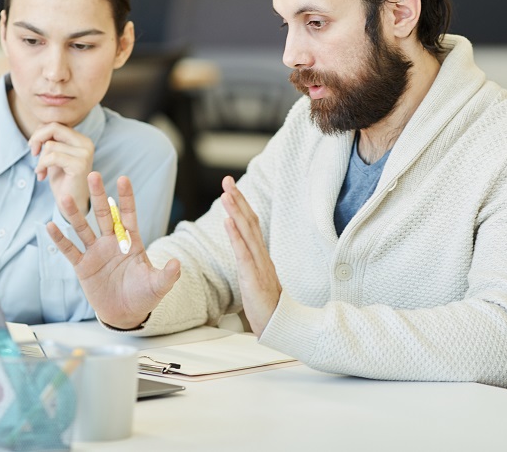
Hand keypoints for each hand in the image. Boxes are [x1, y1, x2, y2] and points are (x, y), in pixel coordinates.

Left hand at [29, 122, 94, 214]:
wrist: (71, 204)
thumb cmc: (62, 180)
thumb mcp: (55, 155)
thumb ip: (51, 140)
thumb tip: (39, 127)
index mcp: (82, 140)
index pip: (56, 125)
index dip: (40, 133)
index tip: (34, 148)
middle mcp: (86, 144)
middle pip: (54, 128)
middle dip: (37, 139)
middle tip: (33, 153)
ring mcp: (84, 154)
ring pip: (50, 145)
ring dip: (40, 159)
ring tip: (41, 171)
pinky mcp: (79, 165)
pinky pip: (52, 157)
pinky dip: (42, 165)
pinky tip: (41, 175)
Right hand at [47, 172, 179, 328]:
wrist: (125, 314)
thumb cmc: (143, 296)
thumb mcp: (157, 286)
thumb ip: (167, 275)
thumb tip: (177, 264)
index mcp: (131, 242)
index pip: (128, 215)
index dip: (126, 198)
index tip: (124, 179)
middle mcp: (112, 242)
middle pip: (103, 215)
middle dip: (98, 196)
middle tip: (93, 174)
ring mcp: (96, 253)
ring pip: (83, 228)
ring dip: (74, 213)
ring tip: (64, 197)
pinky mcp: (83, 266)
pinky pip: (70, 250)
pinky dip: (60, 239)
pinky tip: (49, 225)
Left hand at [220, 175, 280, 335]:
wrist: (281, 326)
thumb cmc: (267, 305)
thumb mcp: (256, 278)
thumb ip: (250, 262)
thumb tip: (242, 249)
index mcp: (260, 255)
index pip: (250, 224)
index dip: (241, 205)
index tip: (231, 188)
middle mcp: (261, 255)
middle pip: (249, 221)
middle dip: (238, 199)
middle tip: (227, 180)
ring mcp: (258, 265)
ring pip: (247, 233)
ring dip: (235, 211)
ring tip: (226, 194)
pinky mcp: (254, 277)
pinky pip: (244, 253)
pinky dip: (235, 236)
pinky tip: (228, 222)